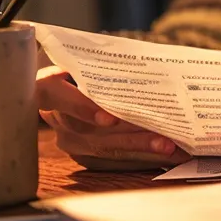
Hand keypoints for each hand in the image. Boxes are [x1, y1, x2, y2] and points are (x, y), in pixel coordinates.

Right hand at [36, 66, 191, 169]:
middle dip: (133, 138)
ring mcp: (69, 141)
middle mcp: (55, 119)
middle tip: (165, 141)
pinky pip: (114, 161)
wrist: (63, 87)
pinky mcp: (83, 155)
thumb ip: (101, 64)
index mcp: (46, 87)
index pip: (55, 96)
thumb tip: (146, 67)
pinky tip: (167, 157)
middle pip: (91, 132)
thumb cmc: (81, 66)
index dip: (81, 108)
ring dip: (143, 151)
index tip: (110, 119)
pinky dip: (142, 158)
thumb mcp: (84, 59)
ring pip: (106, 150)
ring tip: (174, 151)